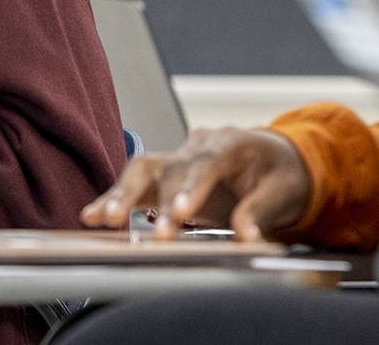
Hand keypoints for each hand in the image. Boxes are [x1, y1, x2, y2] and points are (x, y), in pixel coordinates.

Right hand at [79, 126, 311, 241]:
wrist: (273, 160)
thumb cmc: (279, 172)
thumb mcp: (283, 192)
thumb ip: (261, 212)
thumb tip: (247, 236)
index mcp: (230, 142)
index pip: (206, 163)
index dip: (192, 187)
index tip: (181, 214)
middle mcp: (196, 145)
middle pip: (170, 168)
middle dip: (160, 203)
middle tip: (158, 235)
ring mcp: (176, 156)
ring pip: (142, 169)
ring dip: (122, 194)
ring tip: (104, 219)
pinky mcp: (164, 174)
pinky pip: (135, 182)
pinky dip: (114, 198)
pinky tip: (94, 215)